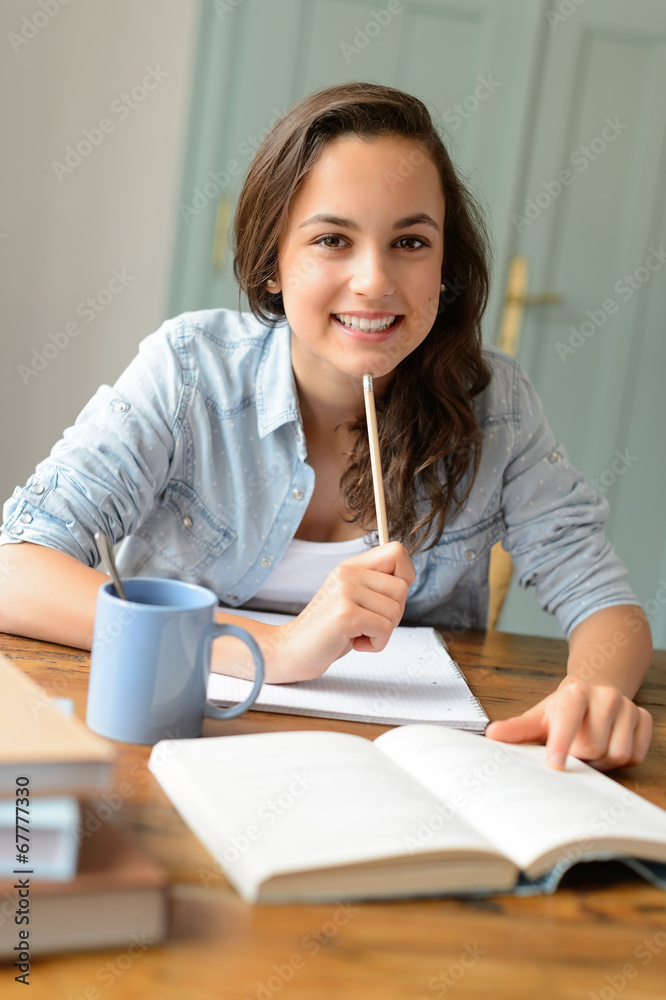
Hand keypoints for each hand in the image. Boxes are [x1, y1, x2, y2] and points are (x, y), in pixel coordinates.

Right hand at [271, 540, 415, 682]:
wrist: (292, 650)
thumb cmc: (329, 630)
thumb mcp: (353, 598)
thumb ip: (376, 585)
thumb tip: (406, 578)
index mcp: (351, 566)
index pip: (397, 551)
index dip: (405, 575)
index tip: (388, 598)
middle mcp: (347, 573)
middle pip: (402, 587)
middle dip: (393, 614)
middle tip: (367, 623)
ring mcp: (346, 591)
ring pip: (396, 610)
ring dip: (383, 632)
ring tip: (358, 633)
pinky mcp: (346, 614)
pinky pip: (385, 629)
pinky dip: (376, 644)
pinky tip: (355, 643)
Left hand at [485, 679, 652, 770]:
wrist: (594, 692)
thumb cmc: (563, 709)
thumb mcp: (539, 717)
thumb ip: (517, 728)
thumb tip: (491, 735)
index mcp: (575, 692)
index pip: (569, 720)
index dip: (562, 743)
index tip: (555, 764)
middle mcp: (605, 696)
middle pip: (593, 746)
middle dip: (581, 756)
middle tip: (573, 748)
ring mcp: (627, 706)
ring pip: (617, 753)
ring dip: (601, 761)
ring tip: (590, 747)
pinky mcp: (644, 719)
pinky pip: (635, 755)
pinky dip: (621, 759)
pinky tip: (609, 744)